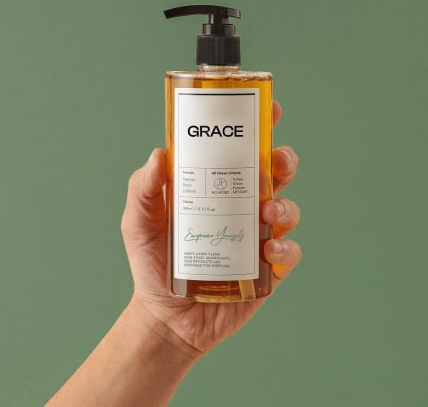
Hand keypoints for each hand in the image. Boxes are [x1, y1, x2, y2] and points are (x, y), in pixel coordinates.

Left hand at [121, 101, 300, 354]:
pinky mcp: (267, 270)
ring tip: (268, 213)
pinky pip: (289, 253)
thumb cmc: (153, 265)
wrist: (166, 318)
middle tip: (276, 160)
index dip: (260, 127)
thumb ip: (142, 190)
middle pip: (274, 173)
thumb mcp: (138, 223)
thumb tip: (158, 155)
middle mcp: (241, 208)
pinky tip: (267, 250)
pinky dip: (285, 248)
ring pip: (287, 209)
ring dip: (285, 204)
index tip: (269, 109)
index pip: (241, 151)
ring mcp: (257, 238)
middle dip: (283, 160)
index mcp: (215, 188)